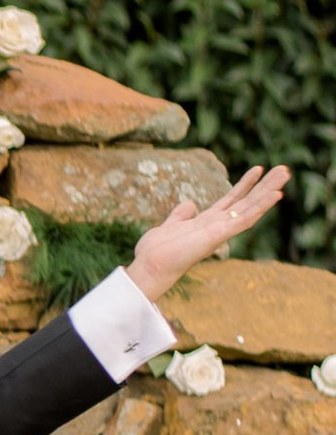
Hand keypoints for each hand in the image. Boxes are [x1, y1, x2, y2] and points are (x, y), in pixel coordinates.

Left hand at [128, 167, 288, 304]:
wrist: (151, 266)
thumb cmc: (158, 251)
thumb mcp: (170, 225)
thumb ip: (181, 215)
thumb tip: (190, 204)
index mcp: (208, 221)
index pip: (232, 199)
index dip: (245, 184)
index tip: (259, 169)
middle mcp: (219, 225)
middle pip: (247, 201)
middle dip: (265, 185)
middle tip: (284, 169)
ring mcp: (221, 230)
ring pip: (251, 207)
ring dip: (269, 191)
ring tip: (285, 174)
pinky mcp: (219, 235)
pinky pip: (245, 219)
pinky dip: (261, 206)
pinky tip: (276, 194)